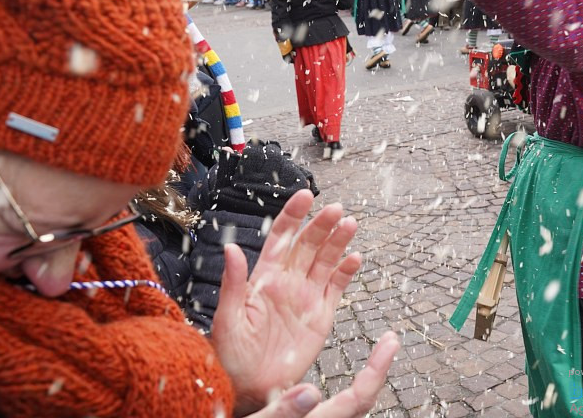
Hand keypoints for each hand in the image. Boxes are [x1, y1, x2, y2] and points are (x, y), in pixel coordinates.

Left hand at [212, 196, 362, 413]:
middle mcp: (287, 282)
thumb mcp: (227, 319)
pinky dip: (347, 271)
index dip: (293, 215)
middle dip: (321, 225)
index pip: (281, 238)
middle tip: (336, 209)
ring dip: (338, 241)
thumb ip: (233, 283)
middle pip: (308, 245)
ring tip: (350, 224)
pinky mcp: (321, 316)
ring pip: (325, 260)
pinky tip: (355, 257)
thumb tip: (231, 248)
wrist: (250, 388)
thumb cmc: (230, 356)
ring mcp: (306, 297)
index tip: (305, 195)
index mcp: (263, 278)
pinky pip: (336, 288)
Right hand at [241, 333, 399, 417]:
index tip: (390, 342)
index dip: (378, 370)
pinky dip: (349, 399)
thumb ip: (279, 413)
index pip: (356, 400)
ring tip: (378, 357)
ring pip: (350, 412)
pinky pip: (334, 415)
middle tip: (390, 341)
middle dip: (378, 371)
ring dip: (366, 385)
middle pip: (360, 405)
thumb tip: (313, 391)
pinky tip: (350, 383)